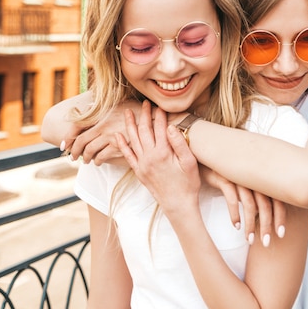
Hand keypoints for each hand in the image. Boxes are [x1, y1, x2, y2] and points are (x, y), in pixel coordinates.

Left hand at [65, 101, 141, 164]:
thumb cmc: (136, 112)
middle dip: (74, 151)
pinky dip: (98, 160)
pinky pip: (102, 156)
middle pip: (81, 141)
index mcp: (101, 115)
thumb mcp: (117, 105)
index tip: (64, 145)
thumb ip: (102, 108)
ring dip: (85, 157)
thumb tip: (86, 108)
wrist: (151, 121)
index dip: (68, 137)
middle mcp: (103, 126)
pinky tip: (98, 161)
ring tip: (85, 160)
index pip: (77, 126)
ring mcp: (110, 137)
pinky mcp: (118, 147)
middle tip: (73, 157)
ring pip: (90, 150)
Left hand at [116, 101, 200, 216]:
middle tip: (145, 103)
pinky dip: (122, 145)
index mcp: (163, 153)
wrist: (178, 205)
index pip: (160, 128)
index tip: (160, 105)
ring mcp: (142, 164)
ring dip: (130, 125)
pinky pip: (127, 155)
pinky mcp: (139, 172)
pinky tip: (118, 135)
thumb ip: (179, 144)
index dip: (160, 115)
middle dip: (145, 115)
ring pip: (133, 140)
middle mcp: (150, 157)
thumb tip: (170, 127)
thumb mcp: (189, 163)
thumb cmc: (188, 184)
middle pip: (145, 130)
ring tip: (128, 112)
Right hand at [200, 166, 286, 245]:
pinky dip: (234, 214)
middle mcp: (254, 177)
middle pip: (266, 204)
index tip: (281, 235)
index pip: (278, 199)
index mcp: (263, 178)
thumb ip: (256, 195)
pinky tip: (236, 226)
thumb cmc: (230, 172)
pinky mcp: (225, 177)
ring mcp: (240, 176)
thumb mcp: (246, 183)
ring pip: (250, 204)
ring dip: (251, 224)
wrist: (206, 155)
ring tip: (249, 240)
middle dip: (267, 226)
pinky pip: (232, 198)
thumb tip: (263, 215)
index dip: (281, 217)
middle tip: (266, 244)